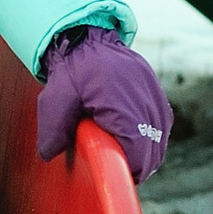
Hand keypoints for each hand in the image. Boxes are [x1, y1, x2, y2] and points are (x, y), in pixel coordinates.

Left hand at [35, 25, 170, 183]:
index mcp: (121, 104)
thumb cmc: (70, 71)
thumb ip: (53, 131)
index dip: (134, 168)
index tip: (123, 176)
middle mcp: (144, 98)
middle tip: (123, 171)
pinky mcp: (156, 86)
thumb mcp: (54, 101)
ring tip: (130, 157)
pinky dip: (153, 133)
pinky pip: (162, 119)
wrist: (85, 37)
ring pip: (160, 134)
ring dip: (148, 149)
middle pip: (154, 145)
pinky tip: (138, 139)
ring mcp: (153, 91)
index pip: (140, 149)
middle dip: (141, 163)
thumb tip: (49, 155)